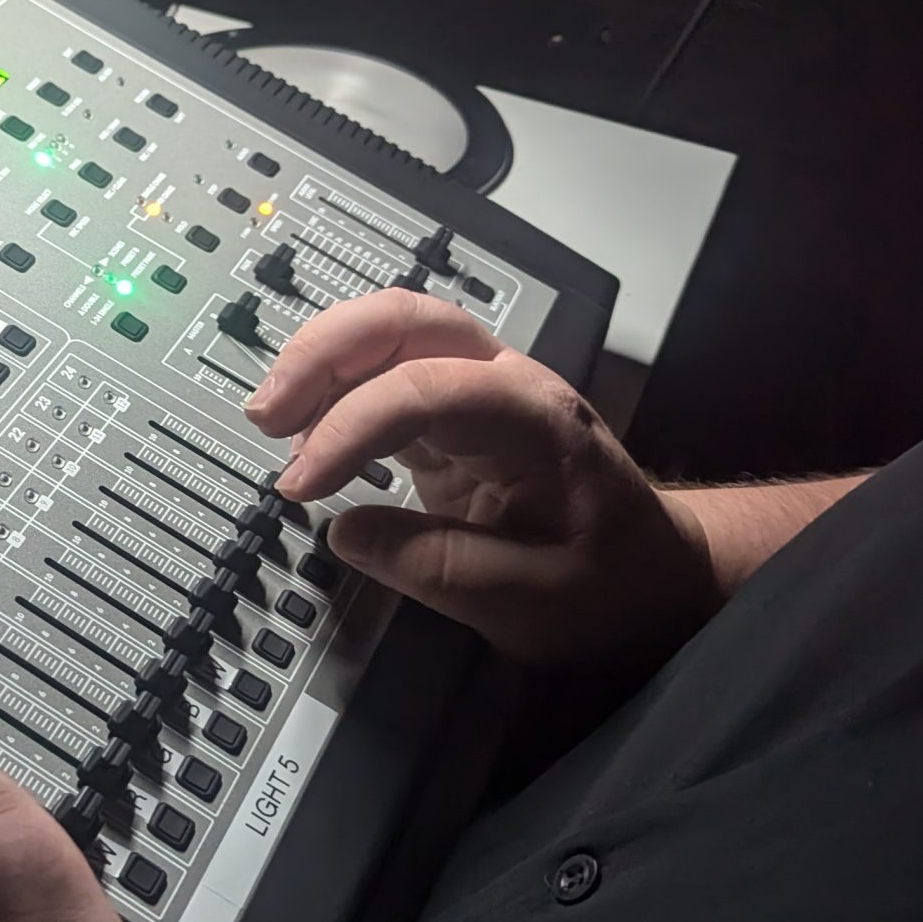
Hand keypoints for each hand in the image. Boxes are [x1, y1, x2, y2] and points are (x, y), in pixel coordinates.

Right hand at [244, 289, 720, 665]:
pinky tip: (302, 434)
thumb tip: (347, 534)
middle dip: (323, 353)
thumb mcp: (534, 602)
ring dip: (320, 363)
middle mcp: (506, 385)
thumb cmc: (612, 584)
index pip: (424, 389)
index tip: (302, 487)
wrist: (656, 574)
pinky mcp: (453, 417)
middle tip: (266, 414)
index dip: (350, 429)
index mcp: (535, 421)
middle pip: (404, 320)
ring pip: (388, 334)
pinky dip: (332, 392)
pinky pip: (384, 376)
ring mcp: (478, 392)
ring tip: (271, 423)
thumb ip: (438, 568)